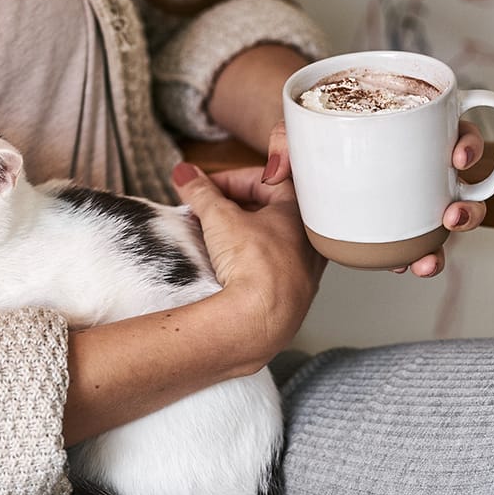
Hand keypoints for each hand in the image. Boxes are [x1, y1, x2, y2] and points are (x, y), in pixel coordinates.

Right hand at [172, 163, 325, 363]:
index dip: (231, 179)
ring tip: (211, 238)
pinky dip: (247, 261)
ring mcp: (301, 269)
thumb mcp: (219, 218)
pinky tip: (226, 267)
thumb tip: (186, 174)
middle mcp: (307, 239)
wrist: (260, 320)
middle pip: (267, 209)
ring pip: (268, 240)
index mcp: (298, 211)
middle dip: (231, 206)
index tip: (206, 187)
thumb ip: (200, 192)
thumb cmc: (255, 266)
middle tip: (205, 210)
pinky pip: (268, 268)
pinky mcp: (290, 295)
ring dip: (239, 233)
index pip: (265, 179)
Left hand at [262, 119, 486, 276]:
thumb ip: (284, 139)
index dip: (468, 144)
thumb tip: (274, 171)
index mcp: (411, 135)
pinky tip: (403, 267)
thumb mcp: (297, 130)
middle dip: (467, 207)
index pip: (455, 133)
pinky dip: (414, 257)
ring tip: (428, 258)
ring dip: (445, 245)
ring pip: (446, 223)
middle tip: (450, 214)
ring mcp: (411, 201)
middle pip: (462, 187)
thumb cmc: (310, 138)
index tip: (458, 156)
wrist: (301, 163)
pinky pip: (416, 244)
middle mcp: (420, 169)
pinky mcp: (395, 227)